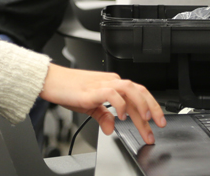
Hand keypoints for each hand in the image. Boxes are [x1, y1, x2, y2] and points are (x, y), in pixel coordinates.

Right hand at [40, 64, 165, 144]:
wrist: (51, 81)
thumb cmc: (69, 90)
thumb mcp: (90, 106)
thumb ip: (103, 116)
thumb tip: (112, 128)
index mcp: (113, 84)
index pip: (138, 95)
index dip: (150, 109)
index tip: (156, 125)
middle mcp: (111, 81)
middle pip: (139, 92)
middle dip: (151, 110)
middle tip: (157, 127)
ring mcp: (103, 84)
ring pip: (130, 89)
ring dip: (141, 105)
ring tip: (146, 119)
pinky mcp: (93, 90)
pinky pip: (112, 93)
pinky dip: (120, 105)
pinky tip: (121, 117)